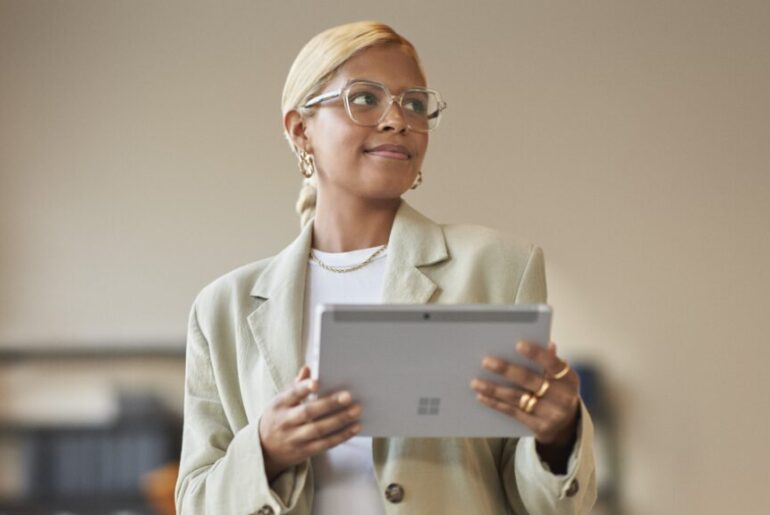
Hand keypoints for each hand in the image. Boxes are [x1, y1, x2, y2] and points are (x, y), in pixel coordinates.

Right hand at [258, 365, 361, 480]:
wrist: (264, 451)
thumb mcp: (279, 401)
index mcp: (279, 405)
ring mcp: (294, 439)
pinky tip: (355, 427)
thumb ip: (295, 385)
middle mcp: (285, 422)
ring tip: (356, 410)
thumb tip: (308, 369)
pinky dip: (341, 436)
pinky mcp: (304, 452)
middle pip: (308, 413)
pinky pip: (325, 444)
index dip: (303, 388)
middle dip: (329, 404)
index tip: (317, 382)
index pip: (291, 395)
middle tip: (348, 396)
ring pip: (318, 430)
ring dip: (339, 420)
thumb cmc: (277, 417)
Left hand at [470, 341, 579, 446]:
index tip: (518, 344)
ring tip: (475, 382)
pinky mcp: (539, 427)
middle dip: (506, 370)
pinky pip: (513, 412)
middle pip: (530, 380)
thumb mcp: (561, 377)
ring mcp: (551, 414)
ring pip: (517, 398)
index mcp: (568, 379)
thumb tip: (547, 343)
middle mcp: (562, 397)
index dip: (536, 354)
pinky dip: (495, 403)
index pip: (552, 363)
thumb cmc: (558, 392)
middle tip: (486, 361)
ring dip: (494, 389)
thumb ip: (551, 361)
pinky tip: (482, 396)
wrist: (567, 426)